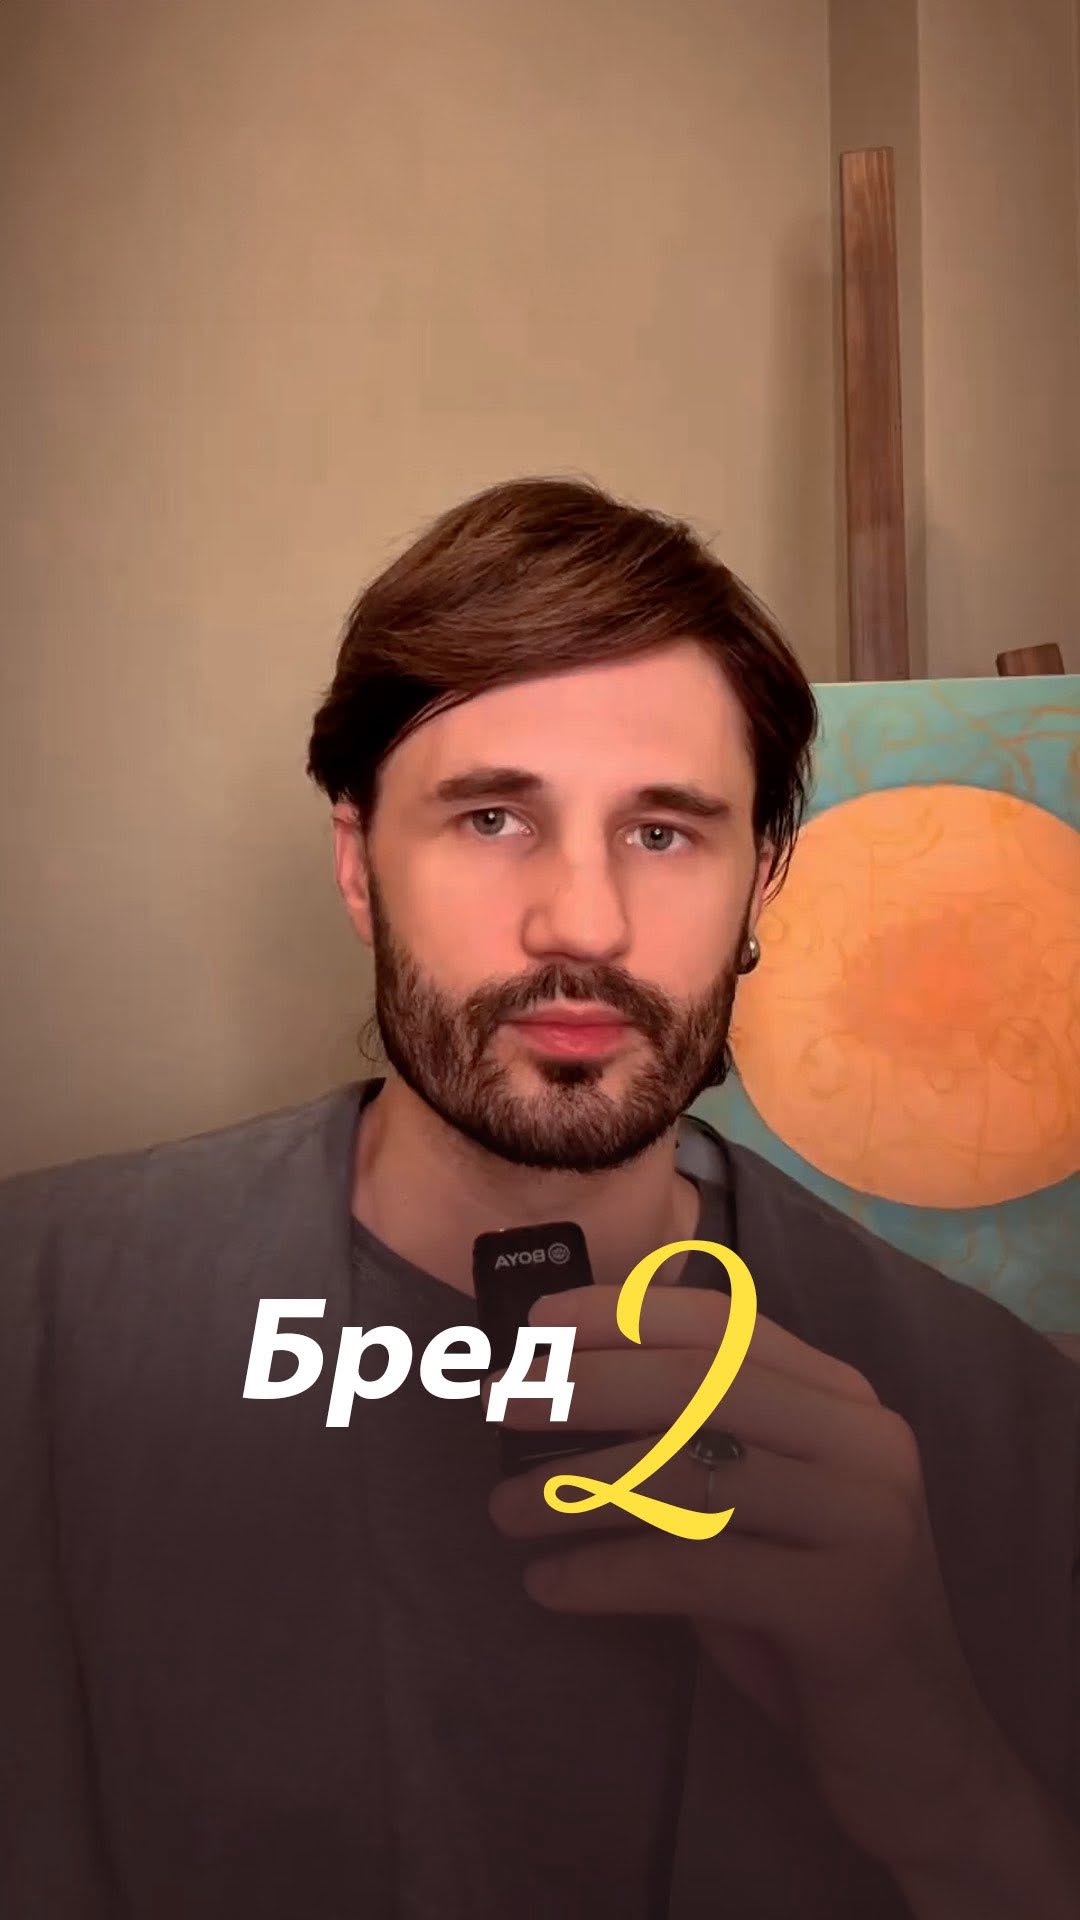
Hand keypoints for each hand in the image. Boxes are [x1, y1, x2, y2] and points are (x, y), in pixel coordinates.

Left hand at [486, 1283, 1018, 1875]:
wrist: (915, 1746)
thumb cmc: (807, 1611)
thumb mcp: (757, 1507)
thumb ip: (692, 1443)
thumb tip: (556, 1389)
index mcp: (843, 1398)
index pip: (723, 1323)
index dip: (623, 1314)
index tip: (537, 1323)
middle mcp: (865, 1439)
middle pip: (699, 1382)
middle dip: (586, 1385)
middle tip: (501, 1405)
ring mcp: (863, 1517)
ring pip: (690, 1473)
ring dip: (576, 1486)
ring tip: (505, 1508)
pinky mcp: (845, 1603)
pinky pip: (694, 1568)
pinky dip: (605, 1573)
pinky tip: (548, 1585)